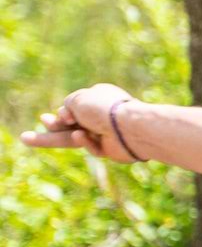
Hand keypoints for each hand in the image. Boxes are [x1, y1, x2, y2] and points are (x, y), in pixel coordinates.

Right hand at [19, 83, 143, 162]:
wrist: (130, 129)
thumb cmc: (104, 110)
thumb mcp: (78, 100)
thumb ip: (67, 106)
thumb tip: (64, 116)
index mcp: (98, 97)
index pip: (74, 106)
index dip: (63, 113)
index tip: (55, 117)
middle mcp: (101, 114)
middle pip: (70, 122)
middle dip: (52, 126)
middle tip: (31, 132)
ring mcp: (105, 132)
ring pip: (73, 137)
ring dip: (52, 138)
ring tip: (25, 138)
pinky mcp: (108, 149)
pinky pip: (90, 146)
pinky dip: (86, 142)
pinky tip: (83, 136)